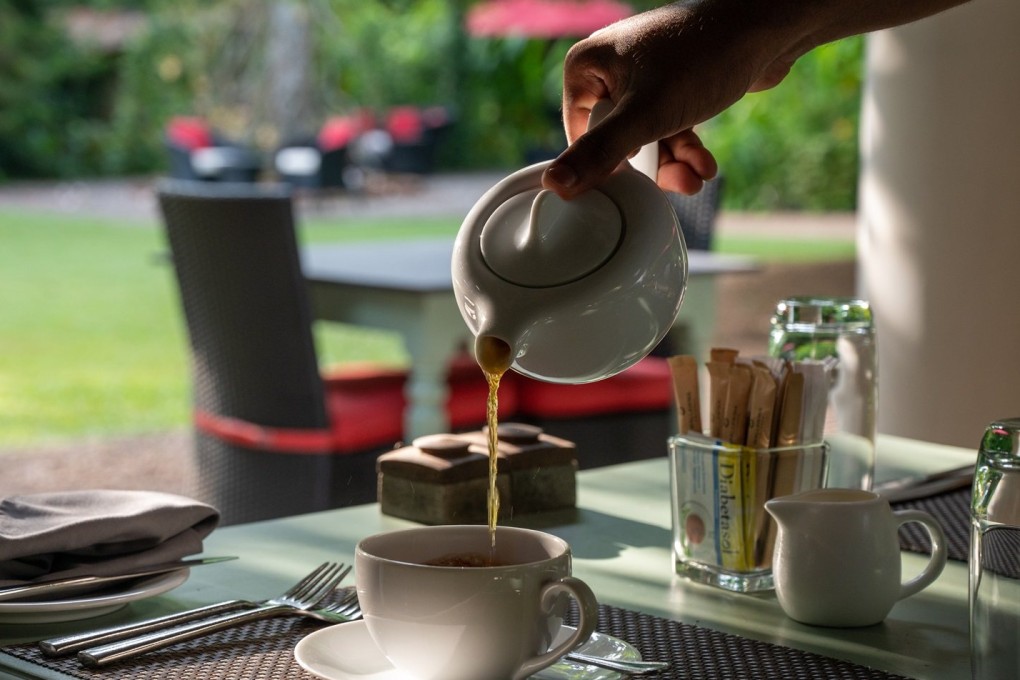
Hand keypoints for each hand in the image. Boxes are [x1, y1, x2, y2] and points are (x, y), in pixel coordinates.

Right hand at [542, 1, 806, 198]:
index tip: (629, 185)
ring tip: (696, 179)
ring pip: (648, 137)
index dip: (604, 164)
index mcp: (587, 66)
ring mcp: (643, 76)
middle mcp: (611, 68)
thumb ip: (599, 153)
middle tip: (676, 184)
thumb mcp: (644, 116)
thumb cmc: (701, 59)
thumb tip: (554, 185)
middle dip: (651, 167)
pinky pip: (669, 127)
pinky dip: (686, 149)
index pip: (577, 133)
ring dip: (673, 163)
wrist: (766, 28)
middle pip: (616, 139)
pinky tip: (704, 167)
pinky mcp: (673, 85)